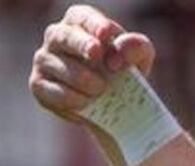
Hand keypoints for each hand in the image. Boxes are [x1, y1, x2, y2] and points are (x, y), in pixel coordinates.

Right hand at [29, 4, 156, 123]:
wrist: (114, 104)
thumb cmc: (124, 71)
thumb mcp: (139, 58)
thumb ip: (136, 48)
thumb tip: (117, 56)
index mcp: (80, 23)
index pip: (83, 17)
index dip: (93, 24)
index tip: (105, 34)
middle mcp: (57, 37)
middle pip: (64, 36)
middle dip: (81, 44)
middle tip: (96, 54)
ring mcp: (45, 60)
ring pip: (59, 66)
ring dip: (84, 80)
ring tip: (102, 89)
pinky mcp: (39, 85)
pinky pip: (54, 92)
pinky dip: (73, 99)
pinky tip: (87, 102)